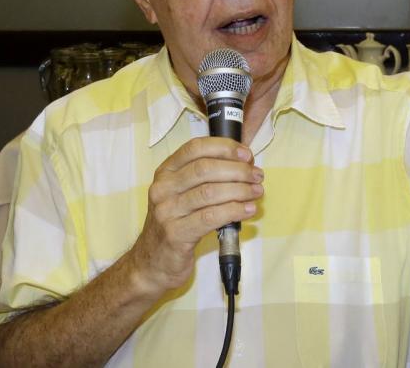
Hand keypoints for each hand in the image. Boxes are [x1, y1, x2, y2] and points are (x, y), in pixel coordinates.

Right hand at [130, 137, 263, 291]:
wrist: (152, 262)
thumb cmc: (175, 224)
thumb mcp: (182, 194)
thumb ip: (205, 178)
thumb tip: (244, 163)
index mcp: (165, 172)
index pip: (195, 148)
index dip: (224, 147)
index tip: (246, 154)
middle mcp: (163, 188)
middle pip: (205, 169)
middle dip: (238, 170)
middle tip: (257, 176)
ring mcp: (166, 211)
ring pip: (210, 192)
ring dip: (240, 190)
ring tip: (257, 192)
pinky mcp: (175, 234)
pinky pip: (211, 217)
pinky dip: (234, 211)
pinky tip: (248, 210)